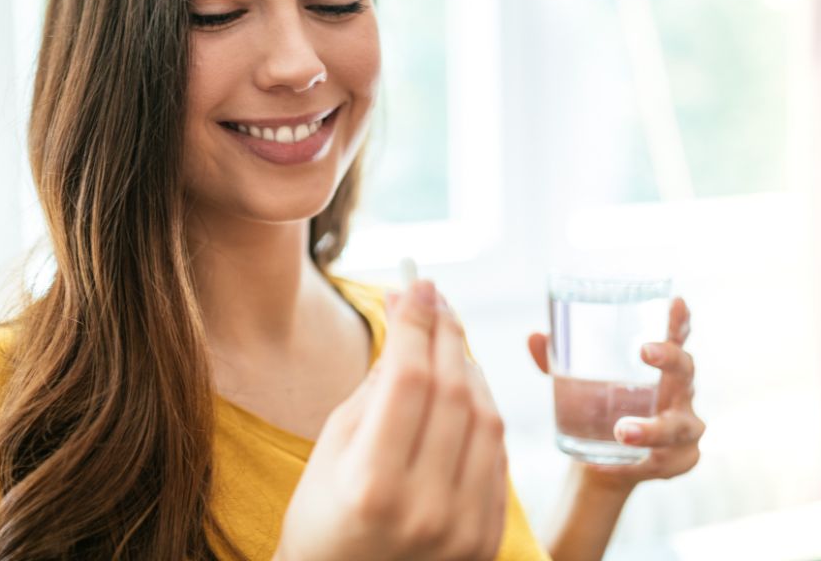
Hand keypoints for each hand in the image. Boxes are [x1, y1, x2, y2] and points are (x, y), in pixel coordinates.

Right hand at [275, 280, 508, 560]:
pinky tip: (465, 389)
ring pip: (487, 419)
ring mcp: (463, 529)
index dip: (414, 324)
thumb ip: (374, 385)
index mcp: (373, 485)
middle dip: (445, 332)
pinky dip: (483, 413)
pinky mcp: (486, 539)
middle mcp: (426, 509)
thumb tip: (406, 315)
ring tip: (447, 339)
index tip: (414, 284)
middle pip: (453, 392)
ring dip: (470, 367)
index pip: (409, 379)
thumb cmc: (323, 515)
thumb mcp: (331, 448)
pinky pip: (498, 456)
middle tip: (434, 297)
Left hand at [526, 297, 704, 491]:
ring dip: (651, 429)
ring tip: (621, 431)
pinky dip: (636, 463)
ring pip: (676, 426)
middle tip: (644, 350)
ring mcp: (686, 426)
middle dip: (669, 358)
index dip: (679, 319)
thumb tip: (533, 336)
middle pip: (685, 370)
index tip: (676, 301)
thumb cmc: (598, 406)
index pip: (676, 336)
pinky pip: (663, 462)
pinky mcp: (682, 459)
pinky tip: (606, 464)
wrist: (605, 459)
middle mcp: (680, 392)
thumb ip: (556, 360)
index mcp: (660, 365)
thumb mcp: (576, 382)